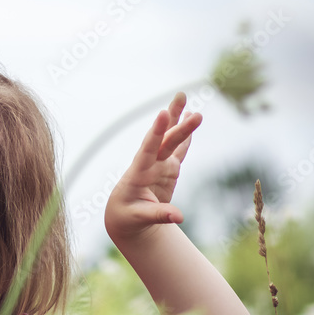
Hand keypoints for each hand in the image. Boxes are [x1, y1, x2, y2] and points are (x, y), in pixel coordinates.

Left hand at [105, 92, 201, 241]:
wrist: (124, 217)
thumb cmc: (128, 217)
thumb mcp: (139, 218)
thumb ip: (158, 215)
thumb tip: (179, 218)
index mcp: (138, 174)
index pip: (147, 150)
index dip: (155, 133)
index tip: (162, 114)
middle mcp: (148, 164)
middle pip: (164, 141)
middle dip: (176, 125)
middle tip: (189, 105)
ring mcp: (159, 165)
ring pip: (170, 139)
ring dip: (177, 120)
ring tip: (182, 96)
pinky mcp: (167, 168)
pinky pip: (179, 149)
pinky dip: (185, 136)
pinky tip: (189, 118)